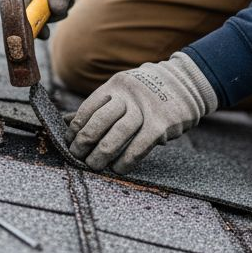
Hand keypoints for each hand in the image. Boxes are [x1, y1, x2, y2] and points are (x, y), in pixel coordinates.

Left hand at [66, 52, 217, 173]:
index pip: (89, 107)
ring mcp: (146, 108)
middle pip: (100, 120)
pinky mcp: (162, 123)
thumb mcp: (121, 92)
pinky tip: (118, 168)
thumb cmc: (146, 93)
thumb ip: (97, 107)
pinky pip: (140, 146)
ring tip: (94, 166)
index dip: (76, 127)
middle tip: (78, 156)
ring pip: (118, 134)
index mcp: (115, 85)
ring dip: (103, 154)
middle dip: (85, 141)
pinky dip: (126, 160)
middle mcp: (129, 95)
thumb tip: (66, 123)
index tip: (71, 142)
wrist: (185, 84)